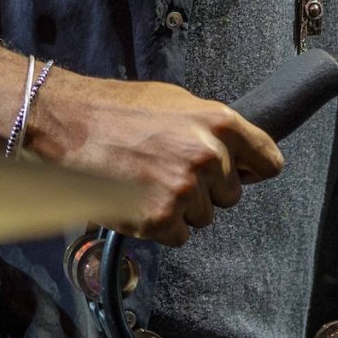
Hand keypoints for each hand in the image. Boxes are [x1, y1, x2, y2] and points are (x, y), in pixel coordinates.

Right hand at [27, 72, 284, 244]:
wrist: (68, 126)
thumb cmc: (116, 109)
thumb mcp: (177, 102)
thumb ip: (212, 127)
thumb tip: (237, 150)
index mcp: (220, 123)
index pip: (269, 161)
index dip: (253, 170)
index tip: (244, 174)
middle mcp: (210, 156)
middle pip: (232, 195)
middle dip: (207, 190)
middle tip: (170, 172)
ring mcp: (186, 189)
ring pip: (204, 217)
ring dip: (181, 209)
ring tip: (148, 183)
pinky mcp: (161, 217)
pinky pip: (178, 236)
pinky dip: (159, 227)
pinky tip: (138, 201)